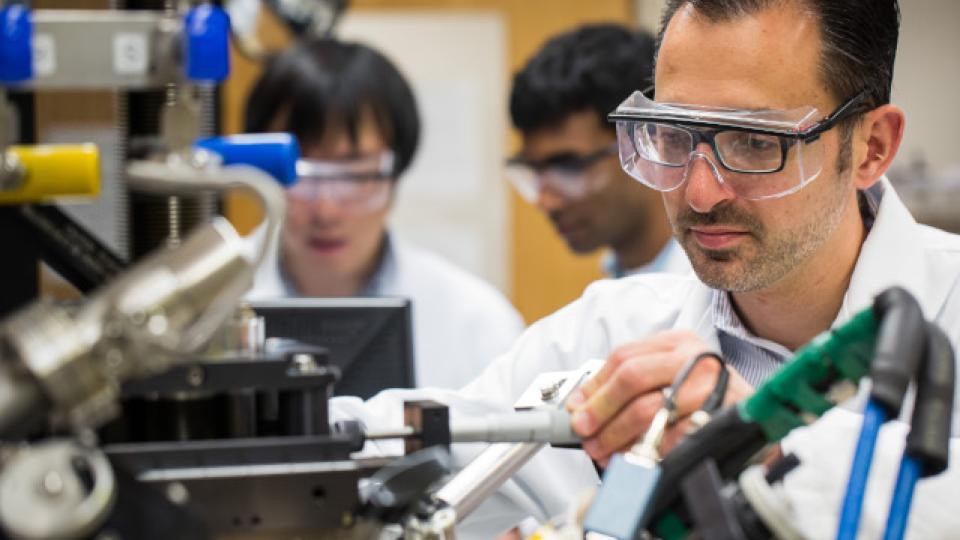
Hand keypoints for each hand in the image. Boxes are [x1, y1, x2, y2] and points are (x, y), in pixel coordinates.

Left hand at [565, 330, 753, 466]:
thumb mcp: (668, 378)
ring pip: (651, 410)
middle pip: (633, 378)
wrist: (758, 419)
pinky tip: (635, 462)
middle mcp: (696, 358)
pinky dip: (650, 453)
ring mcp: (712, 386)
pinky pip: (675, 438)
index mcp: (677, 342)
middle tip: (585, 433)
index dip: (594, 386)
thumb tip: (580, 405)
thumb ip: (628, 386)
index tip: (576, 409)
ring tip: (603, 452)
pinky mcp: (723, 417)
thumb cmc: (704, 398)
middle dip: (601, 410)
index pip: (624, 357)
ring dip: (619, 436)